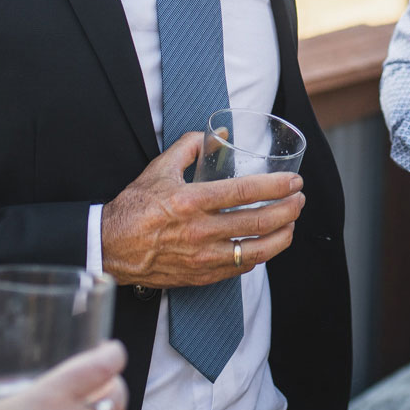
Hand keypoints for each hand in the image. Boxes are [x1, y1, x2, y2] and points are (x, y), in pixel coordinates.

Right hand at [99, 134, 304, 287]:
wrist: (110, 248)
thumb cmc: (134, 207)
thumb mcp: (159, 169)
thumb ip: (190, 147)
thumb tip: (218, 134)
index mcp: (190, 201)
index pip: (245, 192)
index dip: (276, 186)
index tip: (294, 181)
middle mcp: (200, 231)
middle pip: (259, 222)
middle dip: (288, 210)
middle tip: (299, 200)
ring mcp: (202, 258)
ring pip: (256, 251)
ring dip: (282, 236)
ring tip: (292, 224)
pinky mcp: (201, 276)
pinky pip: (239, 267)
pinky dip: (258, 255)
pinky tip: (266, 244)